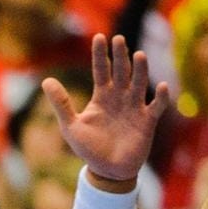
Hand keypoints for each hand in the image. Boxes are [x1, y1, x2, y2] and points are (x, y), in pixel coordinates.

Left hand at [43, 35, 170, 185]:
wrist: (107, 171)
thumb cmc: (89, 148)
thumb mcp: (71, 126)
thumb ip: (61, 103)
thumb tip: (46, 80)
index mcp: (101, 97)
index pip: (101, 71)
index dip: (100, 55)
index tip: (99, 37)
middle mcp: (120, 98)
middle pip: (121, 72)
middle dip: (120, 56)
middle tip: (118, 39)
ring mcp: (135, 108)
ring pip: (139, 84)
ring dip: (140, 70)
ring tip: (139, 55)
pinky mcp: (147, 121)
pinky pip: (156, 106)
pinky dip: (160, 97)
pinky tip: (161, 86)